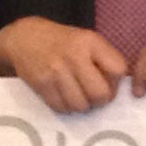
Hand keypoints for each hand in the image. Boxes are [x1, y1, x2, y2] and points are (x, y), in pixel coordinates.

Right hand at [0, 17, 127, 114]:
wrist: (24, 38)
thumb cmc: (62, 41)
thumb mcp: (86, 39)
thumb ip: (104, 58)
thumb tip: (121, 86)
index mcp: (90, 42)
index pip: (118, 70)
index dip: (116, 81)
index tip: (108, 81)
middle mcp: (74, 56)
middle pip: (100, 94)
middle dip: (101, 99)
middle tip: (94, 95)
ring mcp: (56, 71)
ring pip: (81, 105)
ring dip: (82, 105)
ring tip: (78, 95)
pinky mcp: (42, 84)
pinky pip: (62, 108)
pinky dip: (66, 106)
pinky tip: (64, 96)